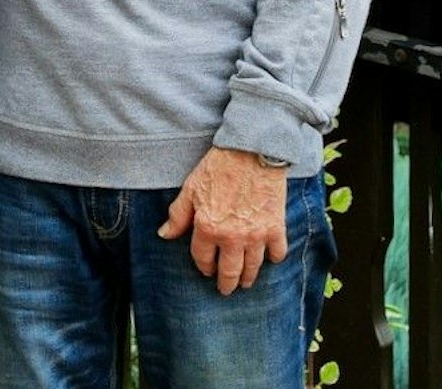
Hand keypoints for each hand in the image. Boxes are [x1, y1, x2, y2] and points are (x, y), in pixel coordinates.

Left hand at [157, 147, 288, 294]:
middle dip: (227, 284)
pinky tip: (270, 258)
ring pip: (252, 268)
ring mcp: (256, 235)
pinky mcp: (276, 227)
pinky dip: (273, 258)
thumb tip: (164, 234)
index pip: (203, 259)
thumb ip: (178, 215)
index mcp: (207, 228)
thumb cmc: (219, 166)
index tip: (207, 270)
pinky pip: (277, 253)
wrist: (252, 150)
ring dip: (248, 278)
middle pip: (229, 272)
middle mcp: (231, 237)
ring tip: (246, 282)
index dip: (204, 267)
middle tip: (227, 289)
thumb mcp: (191, 188)